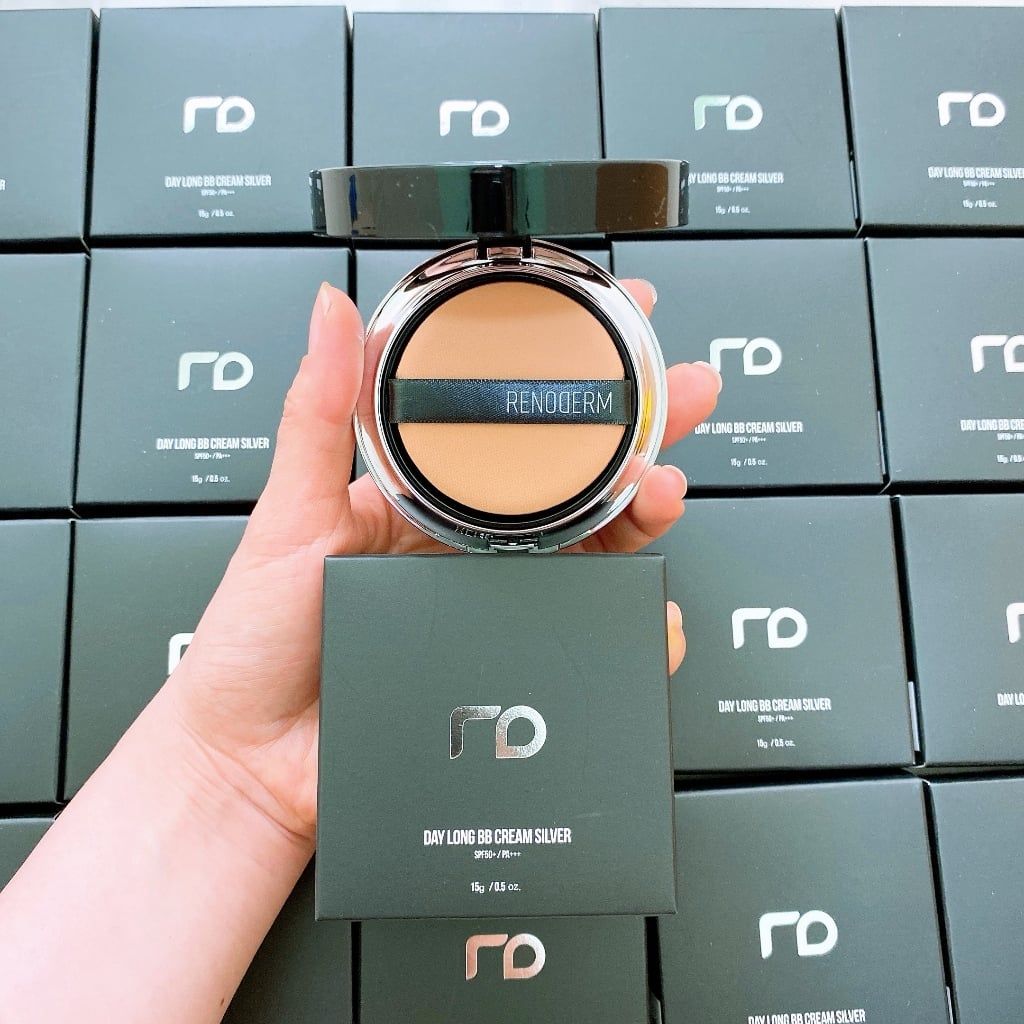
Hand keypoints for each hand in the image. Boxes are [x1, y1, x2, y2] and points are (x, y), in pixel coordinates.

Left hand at [166, 279, 720, 848]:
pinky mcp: (511, 664)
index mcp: (422, 502)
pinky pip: (587, 638)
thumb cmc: (256, 641)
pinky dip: (633, 624)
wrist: (257, 762)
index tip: (611, 328)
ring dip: (645, 519)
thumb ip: (316, 415)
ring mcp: (495, 605)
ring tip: (664, 491)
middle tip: (683, 393)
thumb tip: (329, 313)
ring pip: (594, 554)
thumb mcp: (288, 514)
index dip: (565, 382)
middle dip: (640, 433)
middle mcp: (467, 548)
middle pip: (572, 484)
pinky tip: (652, 610)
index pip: (509, 431)